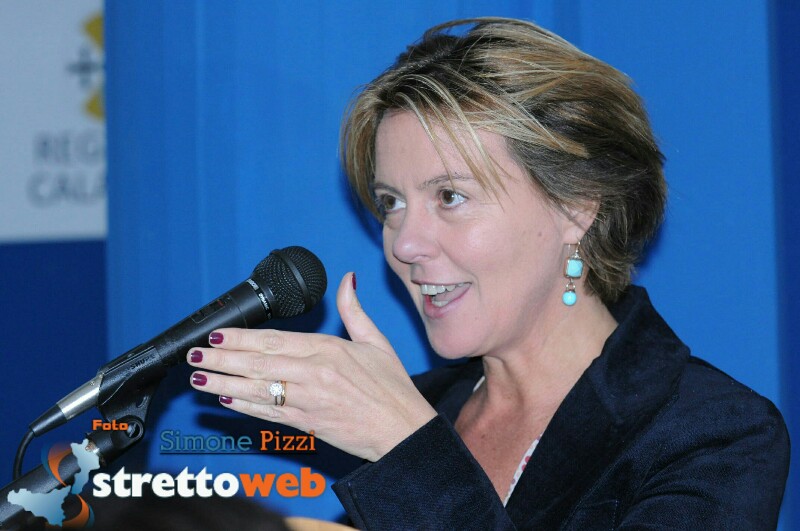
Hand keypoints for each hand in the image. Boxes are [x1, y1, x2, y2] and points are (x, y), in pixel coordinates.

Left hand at [187, 272, 436, 460]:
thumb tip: (347, 279)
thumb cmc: (392, 388)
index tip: (217, 335)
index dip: (241, 339)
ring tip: (198, 378)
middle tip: (193, 355)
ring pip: (257, 390)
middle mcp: (314, 375)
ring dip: (224, 383)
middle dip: (221, 359)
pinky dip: (245, 408)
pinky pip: (268, 415)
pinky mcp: (307, 424)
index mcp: (329, 350)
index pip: (275, 341)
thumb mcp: (377, 341)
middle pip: (258, 364)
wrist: (403, 431)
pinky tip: (225, 401)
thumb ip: (354, 310)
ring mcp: (308, 401)